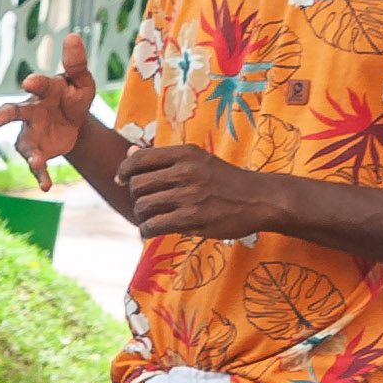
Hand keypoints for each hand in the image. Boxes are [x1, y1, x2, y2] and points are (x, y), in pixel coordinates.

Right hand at [0, 34, 98, 189]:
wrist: (74, 122)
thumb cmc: (73, 95)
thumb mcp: (81, 81)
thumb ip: (76, 63)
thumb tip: (72, 36)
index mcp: (44, 91)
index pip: (40, 85)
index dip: (35, 83)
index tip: (29, 81)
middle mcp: (31, 111)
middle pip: (14, 111)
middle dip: (4, 115)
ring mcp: (31, 133)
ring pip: (23, 142)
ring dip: (29, 152)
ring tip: (35, 161)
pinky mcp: (37, 151)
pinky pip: (36, 165)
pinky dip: (40, 174)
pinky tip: (45, 186)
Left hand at [116, 141, 278, 244]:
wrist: (261, 199)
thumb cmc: (225, 181)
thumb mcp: (198, 160)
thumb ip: (162, 158)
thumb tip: (128, 151)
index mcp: (185, 154)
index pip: (138, 158)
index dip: (123, 171)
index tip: (121, 180)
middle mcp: (186, 172)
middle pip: (136, 185)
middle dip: (135, 197)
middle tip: (146, 204)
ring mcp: (189, 195)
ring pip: (142, 207)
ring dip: (142, 216)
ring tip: (151, 219)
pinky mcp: (193, 218)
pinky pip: (153, 226)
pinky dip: (147, 231)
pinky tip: (153, 231)